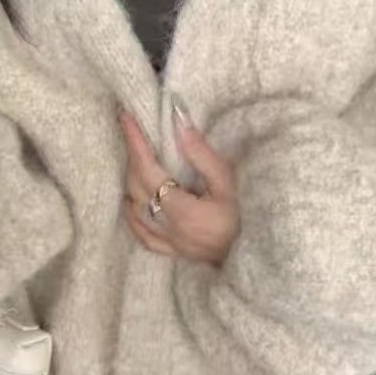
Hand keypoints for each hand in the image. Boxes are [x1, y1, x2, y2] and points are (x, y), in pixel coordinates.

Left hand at [120, 108, 238, 265]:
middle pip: (137, 186)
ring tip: (136, 158)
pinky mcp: (168, 251)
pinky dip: (132, 213)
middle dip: (132, 156)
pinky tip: (133, 199)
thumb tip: (179, 126)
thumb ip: (202, 155)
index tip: (125, 117)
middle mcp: (168, 227)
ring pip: (135, 207)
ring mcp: (166, 241)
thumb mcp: (229, 184)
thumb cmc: (244, 219)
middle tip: (133, 131)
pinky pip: (140, 232)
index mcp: (182, 210)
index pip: (147, 169)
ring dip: (131, 180)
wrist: (250, 257)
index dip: (134, 142)